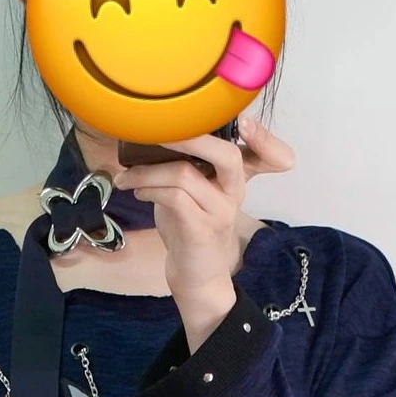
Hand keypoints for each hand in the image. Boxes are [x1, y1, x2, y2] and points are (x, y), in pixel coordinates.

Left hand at [113, 115, 295, 351]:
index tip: (244, 122)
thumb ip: (184, 162)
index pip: (267, 153)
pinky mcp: (203, 230)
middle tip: (156, 132)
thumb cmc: (188, 224)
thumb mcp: (190, 188)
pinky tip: (138, 191)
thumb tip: (147, 136)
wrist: (195, 274)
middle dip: (190, 138)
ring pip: (186, 175)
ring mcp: (221, 211)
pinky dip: (150, 189)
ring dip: (148, 171)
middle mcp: (235, 191)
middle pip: (228, 155)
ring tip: (127, 177)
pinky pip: (175, 198)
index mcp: (236, 177)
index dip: (263, 137)